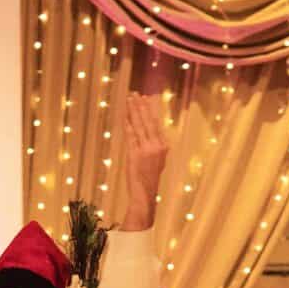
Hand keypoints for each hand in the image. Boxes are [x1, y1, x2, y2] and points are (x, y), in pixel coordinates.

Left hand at [122, 92, 168, 231]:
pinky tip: (125, 116)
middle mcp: (156, 146)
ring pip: (138, 126)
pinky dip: (127, 125)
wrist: (145, 194)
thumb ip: (157, 147)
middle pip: (147, 121)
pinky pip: (130, 136)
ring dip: (133, 111)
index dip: (150, 110)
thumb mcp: (159, 161)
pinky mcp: (134, 155)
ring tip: (129, 99)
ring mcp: (145, 150)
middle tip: (135, 94)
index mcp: (164, 146)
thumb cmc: (150, 179)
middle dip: (141, 106)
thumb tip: (154, 136)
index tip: (146, 98)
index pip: (156, 123)